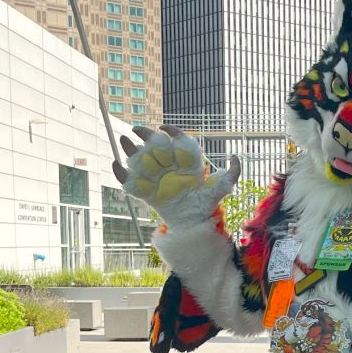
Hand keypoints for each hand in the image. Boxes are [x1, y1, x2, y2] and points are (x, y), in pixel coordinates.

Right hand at [113, 125, 239, 213]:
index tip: (164, 128)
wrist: (193, 223)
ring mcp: (157, 179)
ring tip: (123, 140)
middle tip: (137, 129)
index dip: (171, 133)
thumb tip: (236, 157)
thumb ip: (231, 174)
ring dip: (131, 149)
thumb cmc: (205, 205)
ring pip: (141, 160)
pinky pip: (132, 182)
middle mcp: (169, 167)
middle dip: (145, 136)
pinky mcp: (147, 192)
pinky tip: (115, 165)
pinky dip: (121, 174)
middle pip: (155, 147)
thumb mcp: (220, 189)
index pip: (177, 143)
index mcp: (185, 163)